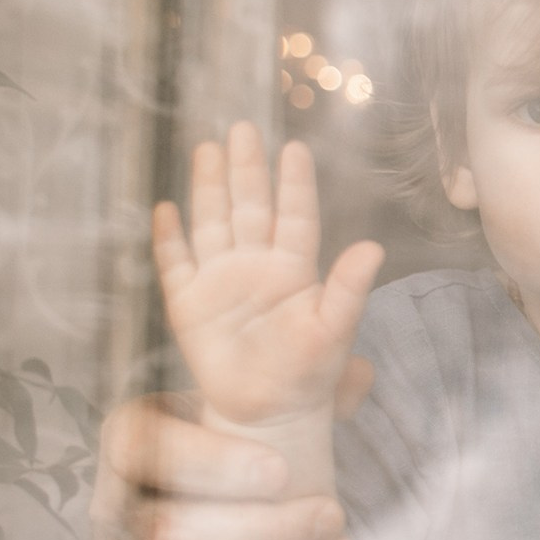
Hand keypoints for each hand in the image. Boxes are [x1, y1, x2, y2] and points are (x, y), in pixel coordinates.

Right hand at [89, 370, 371, 539]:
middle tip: (333, 516)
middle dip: (261, 532)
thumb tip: (357, 373)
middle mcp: (113, 505)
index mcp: (130, 436)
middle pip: (166, 534)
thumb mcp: (265, 399)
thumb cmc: (251, 435)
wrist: (230, 493)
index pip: (142, 448)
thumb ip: (304, 379)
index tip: (282, 472)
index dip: (208, 464)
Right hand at [153, 122, 382, 431]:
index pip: (294, 216)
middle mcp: (256, 265)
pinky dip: (168, 239)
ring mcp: (220, 281)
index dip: (294, 183)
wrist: (270, 413)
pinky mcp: (189, 304)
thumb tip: (374, 248)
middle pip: (250, 206)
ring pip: (213, 222)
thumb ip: (349, 289)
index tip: (294, 148)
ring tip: (207, 148)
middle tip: (242, 127)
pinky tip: (164, 210)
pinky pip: (174, 264)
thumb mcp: (334, 331)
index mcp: (293, 268)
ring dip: (208, 188)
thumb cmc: (309, 372)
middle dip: (246, 167)